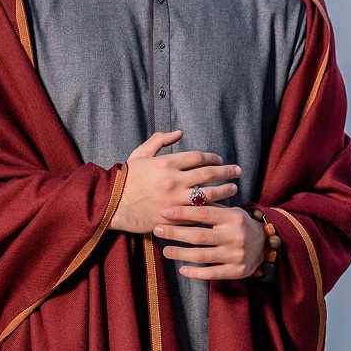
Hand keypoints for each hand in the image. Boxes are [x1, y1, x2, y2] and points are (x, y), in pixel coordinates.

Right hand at [109, 130, 240, 233]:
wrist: (112, 204)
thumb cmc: (125, 178)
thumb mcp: (140, 154)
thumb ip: (159, 141)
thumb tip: (179, 132)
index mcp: (166, 163)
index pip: (197, 157)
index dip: (212, 158)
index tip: (220, 160)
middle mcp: (174, 181)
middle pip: (208, 174)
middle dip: (226, 172)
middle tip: (238, 171)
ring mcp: (175, 200)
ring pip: (207, 195)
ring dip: (224, 191)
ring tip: (234, 188)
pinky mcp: (173, 217)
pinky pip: (197, 214)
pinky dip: (210, 211)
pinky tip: (220, 209)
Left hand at [153, 203, 266, 279]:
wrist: (265, 244)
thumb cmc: (240, 224)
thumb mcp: (230, 211)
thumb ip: (210, 206)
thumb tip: (183, 194)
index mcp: (233, 218)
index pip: (203, 213)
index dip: (182, 212)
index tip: (164, 212)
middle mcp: (235, 236)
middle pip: (199, 236)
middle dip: (175, 233)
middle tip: (157, 229)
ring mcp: (236, 255)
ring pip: (202, 256)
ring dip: (180, 253)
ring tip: (165, 250)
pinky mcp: (237, 271)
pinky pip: (212, 273)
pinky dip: (195, 272)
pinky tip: (181, 269)